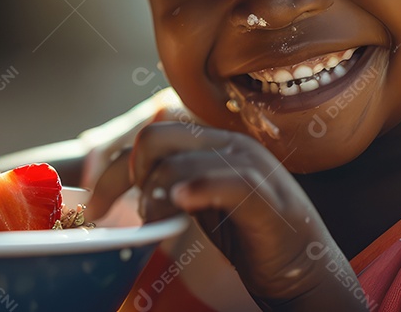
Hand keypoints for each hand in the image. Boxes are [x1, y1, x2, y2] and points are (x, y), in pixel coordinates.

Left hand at [90, 123, 366, 309]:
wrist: (305, 267)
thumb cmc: (248, 234)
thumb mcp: (200, 200)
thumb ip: (170, 181)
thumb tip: (117, 179)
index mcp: (213, 140)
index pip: (149, 133)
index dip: (114, 166)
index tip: (95, 202)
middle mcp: (229, 143)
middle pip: (154, 137)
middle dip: (126, 178)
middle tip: (128, 214)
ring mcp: (249, 165)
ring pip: (176, 162)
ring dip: (152, 197)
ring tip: (156, 223)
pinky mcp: (263, 195)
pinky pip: (222, 180)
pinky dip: (194, 189)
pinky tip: (179, 204)